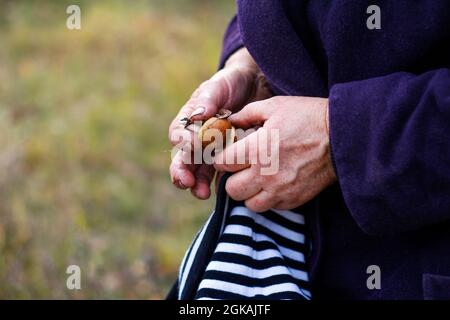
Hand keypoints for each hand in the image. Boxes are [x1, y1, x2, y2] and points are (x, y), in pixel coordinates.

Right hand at [169, 48, 271, 198]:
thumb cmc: (232, 83)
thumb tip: (198, 115)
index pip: (178, 134)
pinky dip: (220, 184)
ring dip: (198, 184)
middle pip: (183, 159)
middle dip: (182, 172)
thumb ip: (209, 98)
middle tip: (186, 182)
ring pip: (199, 172)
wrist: (255, 87)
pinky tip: (223, 192)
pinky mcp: (227, 158)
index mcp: (189, 120)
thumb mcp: (220, 85)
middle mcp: (196, 138)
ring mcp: (211, 150)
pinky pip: (220, 174)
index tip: (190, 147)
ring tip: (202, 193)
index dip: (182, 142)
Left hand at [214, 96, 336, 211]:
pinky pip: (271, 207)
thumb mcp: (275, 106)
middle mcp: (264, 175)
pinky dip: (268, 198)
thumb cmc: (308, 117)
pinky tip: (274, 184)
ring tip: (257, 179)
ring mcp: (280, 191)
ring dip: (249, 193)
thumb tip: (231, 120)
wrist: (342, 137)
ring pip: (249, 204)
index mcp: (256, 150)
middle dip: (232, 178)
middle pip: (231, 190)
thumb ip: (247, 113)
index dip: (221, 158)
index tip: (228, 154)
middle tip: (241, 168)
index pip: (222, 164)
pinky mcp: (294, 200)